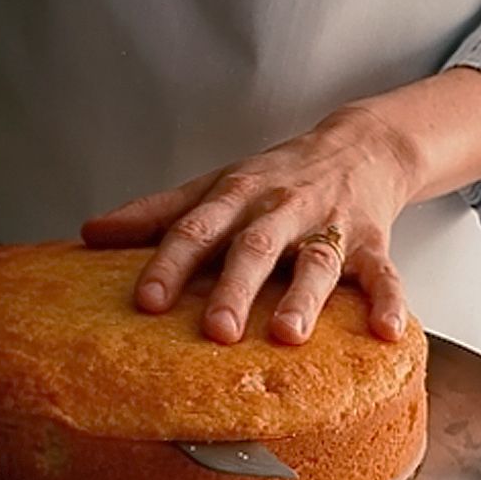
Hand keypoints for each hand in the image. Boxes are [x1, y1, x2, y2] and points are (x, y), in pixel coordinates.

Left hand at [82, 106, 411, 344]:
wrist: (361, 145)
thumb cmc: (276, 177)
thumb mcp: (214, 186)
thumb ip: (156, 213)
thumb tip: (90, 233)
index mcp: (235, 196)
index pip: (195, 229)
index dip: (170, 265)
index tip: (147, 302)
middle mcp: (280, 210)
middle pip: (254, 248)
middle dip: (235, 289)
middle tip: (217, 331)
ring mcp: (329, 226)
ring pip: (317, 261)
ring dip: (304, 298)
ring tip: (288, 335)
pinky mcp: (373, 242)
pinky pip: (384, 274)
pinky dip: (390, 302)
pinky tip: (388, 332)